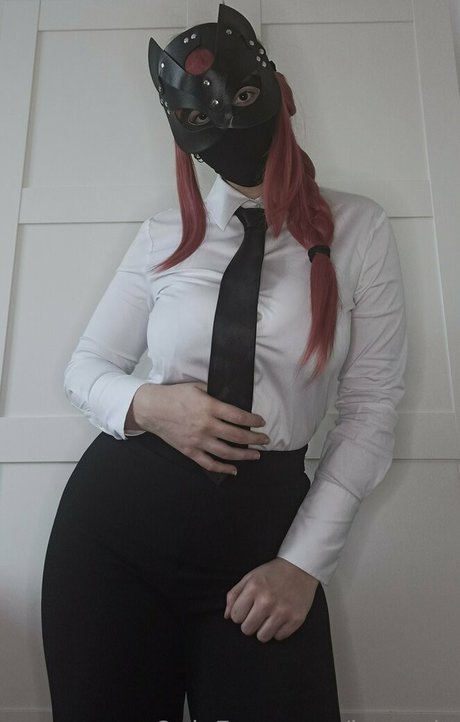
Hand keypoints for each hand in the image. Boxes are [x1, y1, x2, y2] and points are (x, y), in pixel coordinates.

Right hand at [129, 382, 268, 474]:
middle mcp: (206, 426)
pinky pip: (209, 463)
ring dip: (245, 455)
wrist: (152, 409)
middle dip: (255, 439)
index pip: (238, 416)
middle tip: (265, 440)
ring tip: (256, 455)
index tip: (261, 422)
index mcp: (209, 407)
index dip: (253, 420)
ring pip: (227, 452)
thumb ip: (215, 392)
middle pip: (237, 436)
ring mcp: (198, 441)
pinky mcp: (190, 451)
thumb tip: (232, 396)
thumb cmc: (174, 395)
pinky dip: (223, 469)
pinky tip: (234, 469)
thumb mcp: (196, 386)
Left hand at [224, 558, 318, 641]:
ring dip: (263, 629)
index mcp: (254, 588)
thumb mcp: (250, 577)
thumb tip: (227, 616)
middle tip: (258, 614)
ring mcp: (283, 611)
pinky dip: (278, 630)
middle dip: (250, 623)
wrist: (300, 567)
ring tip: (268, 617)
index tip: (247, 609)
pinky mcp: (296, 619)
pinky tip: (280, 618)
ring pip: (262, 637)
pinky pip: (279, 637)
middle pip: (247, 629)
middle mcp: (267, 601)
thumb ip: (234, 595)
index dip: (240, 614)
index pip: (235, 617)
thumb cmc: (272, 573)